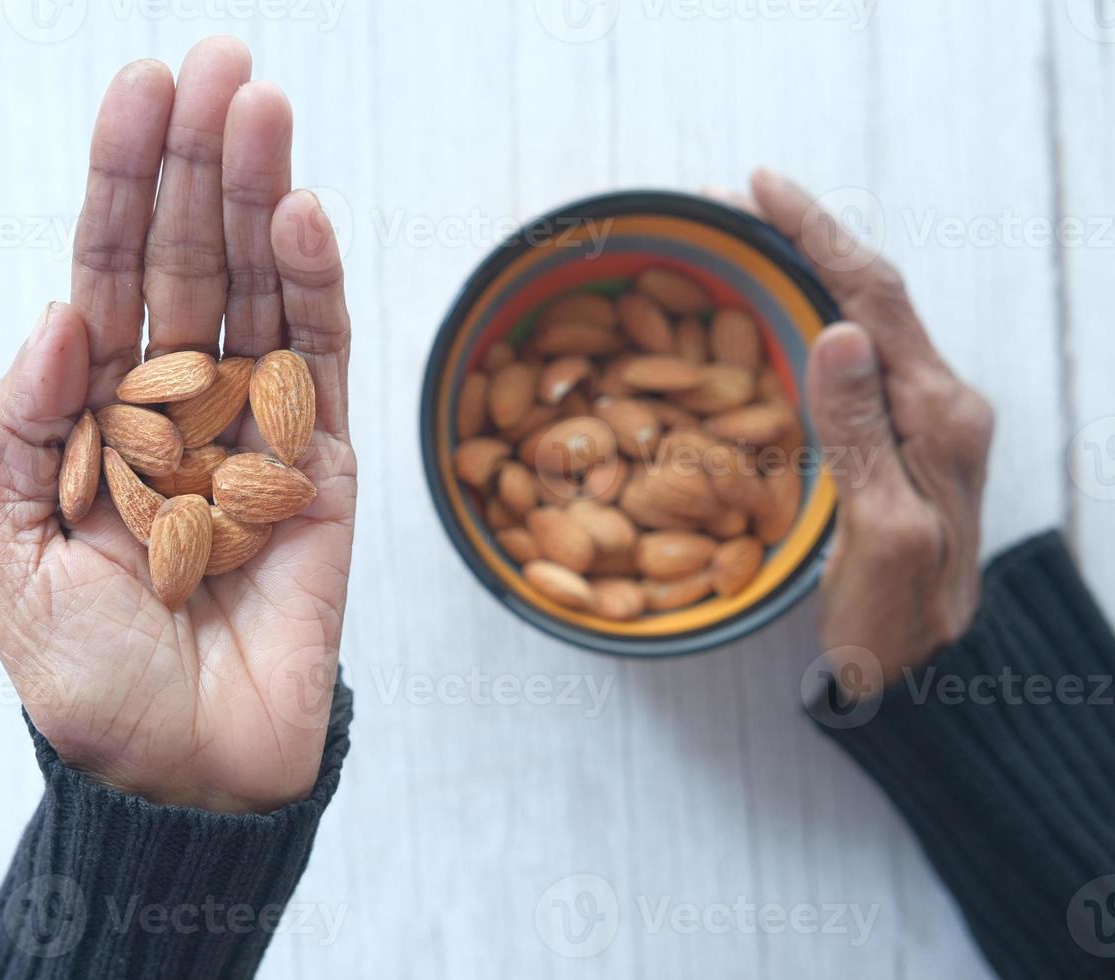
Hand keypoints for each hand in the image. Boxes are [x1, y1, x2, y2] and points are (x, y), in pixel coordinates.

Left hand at [0, 38, 355, 812]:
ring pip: (262, 291)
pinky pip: (321, 365)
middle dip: (197, 161)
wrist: (184, 769)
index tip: (139, 91)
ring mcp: (256, 428)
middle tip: (218, 62)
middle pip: (191, 261)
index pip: (112, 277)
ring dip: (261, 198)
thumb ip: (14, 434)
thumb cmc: (85, 676)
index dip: (122, 186)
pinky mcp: (321, 467)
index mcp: (98, 413)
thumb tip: (55, 318)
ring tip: (261, 110)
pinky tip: (303, 216)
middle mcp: (179, 403)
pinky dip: (317, 290)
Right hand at [741, 170, 994, 688]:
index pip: (872, 299)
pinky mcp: (896, 439)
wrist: (923, 678)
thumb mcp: (879, 534)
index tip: (758, 186)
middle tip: (726, 203)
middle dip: (802, 235)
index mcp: (937, 417)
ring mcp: (919, 419)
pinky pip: (852, 356)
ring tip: (738, 240)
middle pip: (868, 293)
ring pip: (860, 317)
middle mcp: (936, 403)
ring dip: (803, 268)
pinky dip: (807, 314)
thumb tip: (839, 331)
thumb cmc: (896, 622)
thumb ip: (859, 434)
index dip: (815, 235)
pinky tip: (770, 309)